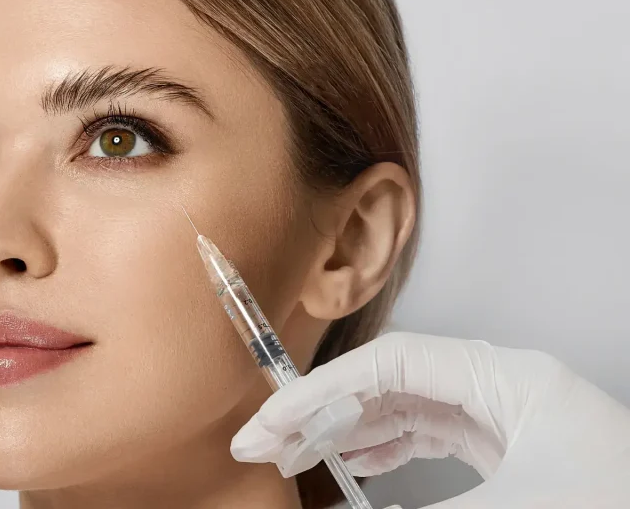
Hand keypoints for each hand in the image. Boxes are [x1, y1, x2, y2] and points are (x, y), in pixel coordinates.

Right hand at [229, 332, 629, 507]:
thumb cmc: (611, 501)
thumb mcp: (512, 508)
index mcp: (508, 378)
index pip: (391, 363)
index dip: (322, 388)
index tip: (274, 421)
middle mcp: (499, 384)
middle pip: (388, 381)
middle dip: (322, 410)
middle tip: (263, 442)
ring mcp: (500, 413)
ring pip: (403, 406)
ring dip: (345, 429)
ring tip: (295, 453)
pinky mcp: (504, 443)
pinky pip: (427, 432)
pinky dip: (382, 446)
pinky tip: (350, 462)